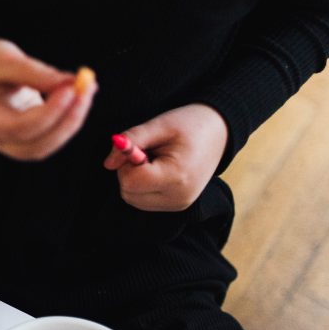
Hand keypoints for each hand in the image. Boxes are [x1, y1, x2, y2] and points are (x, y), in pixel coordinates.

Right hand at [0, 33, 96, 160]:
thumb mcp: (5, 60)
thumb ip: (36, 73)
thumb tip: (72, 83)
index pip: (20, 128)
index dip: (49, 112)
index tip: (72, 88)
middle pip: (37, 145)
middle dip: (67, 120)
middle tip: (87, 88)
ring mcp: (9, 141)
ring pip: (48, 144)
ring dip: (72, 120)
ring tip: (86, 88)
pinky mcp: (25, 136)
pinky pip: (51, 135)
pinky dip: (68, 117)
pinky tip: (80, 94)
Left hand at [103, 104, 227, 211]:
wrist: (220, 131)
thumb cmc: (190, 123)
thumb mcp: (158, 124)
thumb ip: (130, 141)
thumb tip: (108, 163)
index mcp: (177, 177)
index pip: (130, 181)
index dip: (126, 163)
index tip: (138, 147)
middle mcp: (179, 197)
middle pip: (129, 193)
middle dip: (129, 171)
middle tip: (146, 152)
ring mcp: (179, 204)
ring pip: (133, 198)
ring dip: (135, 179)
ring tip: (155, 160)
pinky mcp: (177, 205)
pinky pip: (144, 200)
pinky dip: (143, 185)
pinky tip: (158, 169)